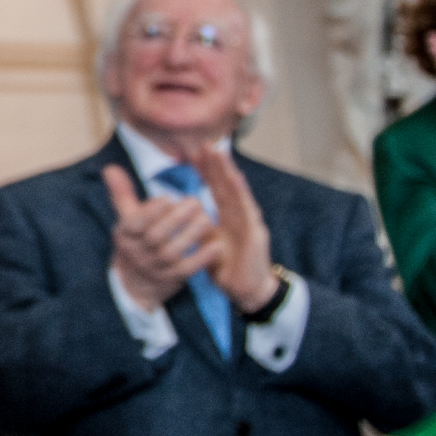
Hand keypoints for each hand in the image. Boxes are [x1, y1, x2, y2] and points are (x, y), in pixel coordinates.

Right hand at [101, 164, 221, 310]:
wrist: (135, 282)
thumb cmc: (136, 241)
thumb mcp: (126, 219)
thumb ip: (122, 193)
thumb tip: (111, 168)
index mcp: (126, 234)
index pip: (135, 223)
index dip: (150, 211)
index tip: (167, 198)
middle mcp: (138, 252)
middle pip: (155, 236)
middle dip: (175, 219)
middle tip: (195, 201)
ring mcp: (155, 267)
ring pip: (172, 252)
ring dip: (190, 235)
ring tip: (207, 218)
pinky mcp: (172, 279)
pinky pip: (187, 270)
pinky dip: (201, 258)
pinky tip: (216, 245)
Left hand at [195, 145, 280, 311]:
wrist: (246, 291)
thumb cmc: (228, 268)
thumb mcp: (207, 244)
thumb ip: (198, 228)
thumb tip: (180, 216)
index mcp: (229, 217)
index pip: (217, 189)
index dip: (208, 171)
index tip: (195, 152)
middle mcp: (241, 216)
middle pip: (228, 185)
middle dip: (217, 165)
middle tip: (205, 144)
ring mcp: (250, 223)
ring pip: (238, 193)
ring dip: (229, 172)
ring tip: (220, 154)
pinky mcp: (255, 234)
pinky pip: (247, 211)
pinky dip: (242, 194)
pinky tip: (235, 179)